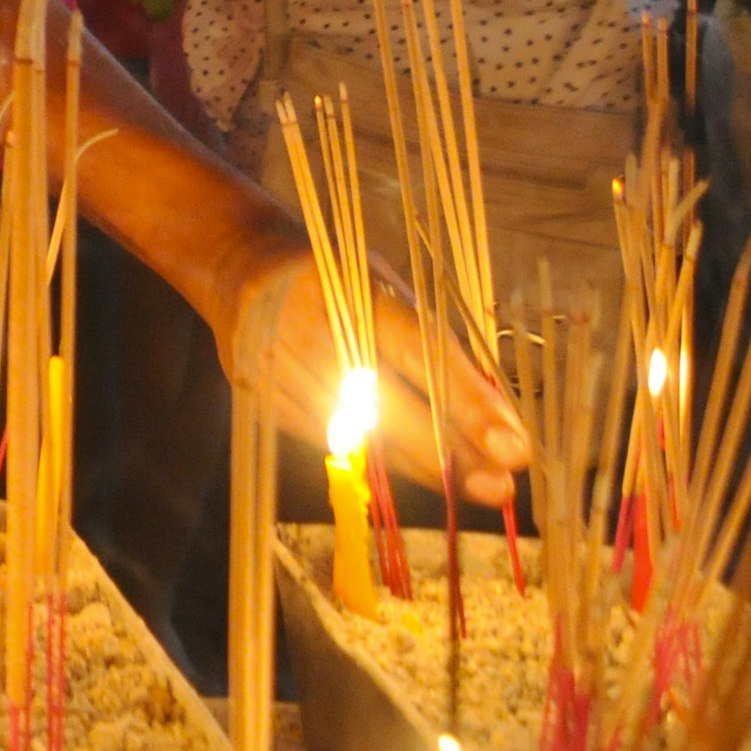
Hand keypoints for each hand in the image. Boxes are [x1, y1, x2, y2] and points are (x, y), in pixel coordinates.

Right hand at [220, 231, 529, 507]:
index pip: (415, 351)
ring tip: (469, 487)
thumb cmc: (335, 277)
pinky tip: (414, 471)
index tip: (513, 447)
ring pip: (357, 435)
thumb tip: (492, 415)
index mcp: (345, 286)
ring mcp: (273, 366)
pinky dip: (377, 460)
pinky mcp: (258, 398)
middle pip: (385, 406)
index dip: (466, 402)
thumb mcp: (385, 287)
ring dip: (420, 467)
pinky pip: (328, 442)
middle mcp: (303, 327)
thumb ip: (431, 343)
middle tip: (500, 488)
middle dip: (449, 453)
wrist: (236, 263)